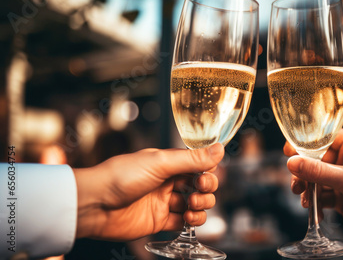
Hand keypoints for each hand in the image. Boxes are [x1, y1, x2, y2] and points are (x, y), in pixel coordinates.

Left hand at [73, 143, 223, 240]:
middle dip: (206, 187)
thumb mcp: (160, 163)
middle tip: (199, 190)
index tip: (206, 175)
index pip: (197, 165)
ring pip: (194, 204)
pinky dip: (192, 221)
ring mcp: (163, 201)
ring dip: (201, 205)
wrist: (94, 204)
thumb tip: (219, 149)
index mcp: (167, 162)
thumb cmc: (121, 177)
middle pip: (199, 184)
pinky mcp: (159, 221)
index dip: (207, 170)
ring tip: (192, 206)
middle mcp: (167, 181)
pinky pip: (183, 222)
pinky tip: (189, 219)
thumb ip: (192, 159)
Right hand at [285, 130, 342, 250]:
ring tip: (302, 195)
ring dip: (307, 187)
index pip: (324, 138)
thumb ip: (318, 171)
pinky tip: (311, 207)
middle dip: (304, 171)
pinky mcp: (342, 197)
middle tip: (296, 181)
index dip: (305, 144)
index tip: (288, 150)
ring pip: (317, 179)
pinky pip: (322, 194)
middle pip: (317, 160)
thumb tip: (292, 162)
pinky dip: (315, 200)